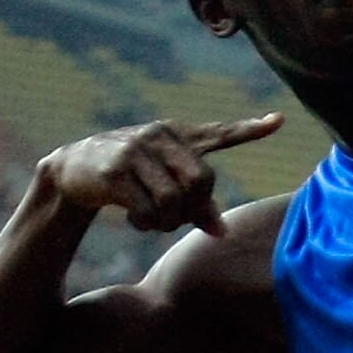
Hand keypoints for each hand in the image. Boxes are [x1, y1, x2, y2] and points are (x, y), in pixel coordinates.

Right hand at [43, 112, 283, 236]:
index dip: (250, 130)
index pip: (220, 133)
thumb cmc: (129, 177)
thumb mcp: (164, 184)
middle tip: (175, 217)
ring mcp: (136, 150)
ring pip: (175, 202)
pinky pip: (149, 211)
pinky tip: (135, 220)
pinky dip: (147, 225)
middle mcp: (159, 135)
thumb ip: (196, 203)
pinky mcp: (115, 172)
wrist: (73, 170)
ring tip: (153, 221)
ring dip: (167, 223)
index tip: (278, 121)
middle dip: (193, 209)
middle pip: (203, 182)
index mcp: (177, 134)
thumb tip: (221, 231)